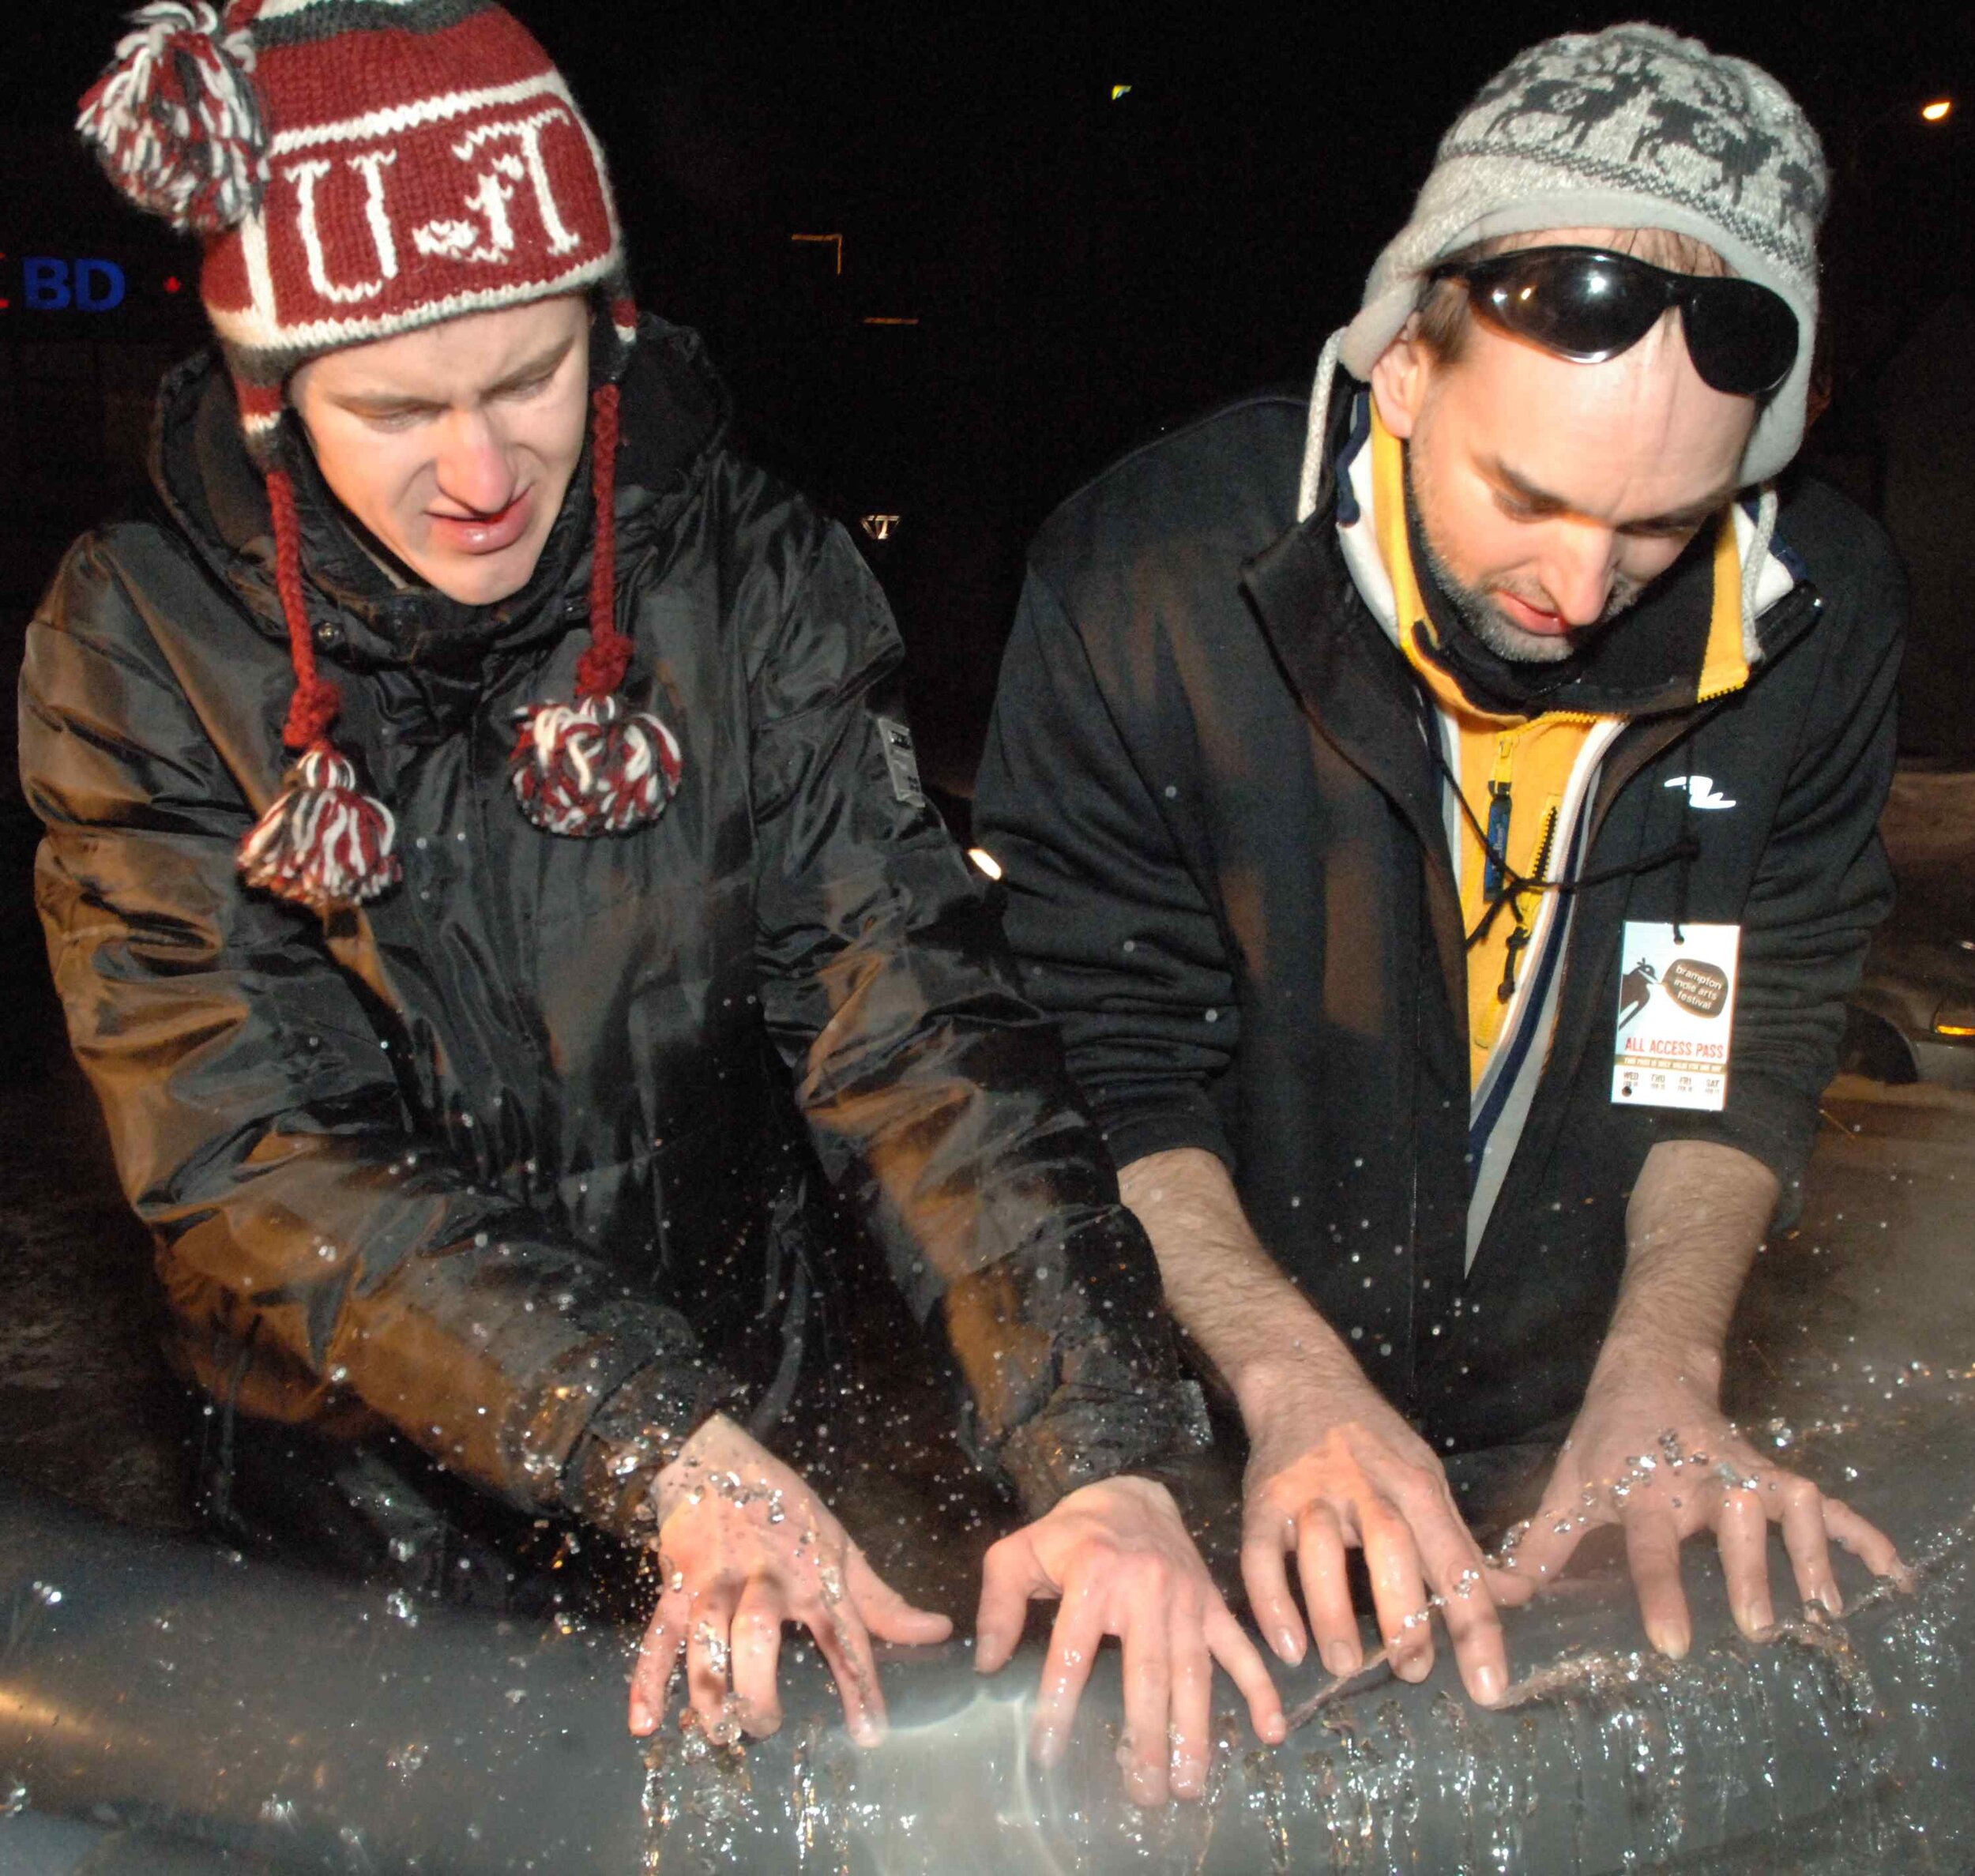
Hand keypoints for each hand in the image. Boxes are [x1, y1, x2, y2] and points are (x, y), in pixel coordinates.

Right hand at [626, 1414, 951, 1745]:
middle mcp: (764, 1581)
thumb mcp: (840, 1547)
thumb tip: (938, 1632)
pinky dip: (647, 1680)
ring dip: (708, 1689)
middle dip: (758, 1688)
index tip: (870, 1734)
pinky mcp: (674, 1586)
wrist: (715, 1460)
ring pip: (705, 1637)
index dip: (860, 1685)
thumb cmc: (787, 1510)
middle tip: (765, 1726)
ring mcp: (715, 1583)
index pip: (843, 1636)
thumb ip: (882, 1601)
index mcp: (814, 1575)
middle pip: (758, 1636)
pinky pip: (658, 1636)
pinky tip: (646, 1724)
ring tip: (718, 1731)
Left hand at [974, 1475, 1283, 1806]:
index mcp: (1092, 1575)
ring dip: (1193, 1731)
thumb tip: (987, 1664)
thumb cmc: (1070, 1532)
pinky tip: (1270, 1730)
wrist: (1131, 1491)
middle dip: (1145, 1737)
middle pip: (1146, 1672)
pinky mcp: (1212, 1602)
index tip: (1048, 1753)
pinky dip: (1259, 1689)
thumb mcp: (1019, 1553)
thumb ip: (998, 1605)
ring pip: (1192, 1671)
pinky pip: (1239, 1648)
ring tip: (1187, 1785)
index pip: (1072, 1650)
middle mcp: (1144, 1588)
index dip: (1058, 1703)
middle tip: (1141, 1792)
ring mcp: (1186, 1598)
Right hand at [1239, 1363, 1510, 1704]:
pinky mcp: (1263, 1500)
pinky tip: (1288, 1646)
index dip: (1475, 1626)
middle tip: (1413, 1671)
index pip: (1454, 1560)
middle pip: (1391, 1547)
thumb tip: (1515, 1596)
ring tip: (1344, 1666)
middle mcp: (1364, 1484)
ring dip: (1333, 1613)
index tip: (1490, 1688)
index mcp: (1415, 1483)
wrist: (1301, 1379)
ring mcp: (1309, 1491)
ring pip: (1321, 1552)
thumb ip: (1460, 1543)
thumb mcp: (1426, 1476)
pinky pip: (1262, 1555)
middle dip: (1404, 1614)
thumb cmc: (1373, 1439)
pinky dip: (1272, 1602)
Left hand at [1499, 1350, 1907, 1653]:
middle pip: (1732, 1520)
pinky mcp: (1779, 1475)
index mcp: (1646, 1488)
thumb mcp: (1570, 1487)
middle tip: (1757, 1628)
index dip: (1661, 1593)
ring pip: (1787, 1505)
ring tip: (1825, 1610)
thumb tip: (1506, 1597)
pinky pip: (1829, 1505)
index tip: (1672, 1643)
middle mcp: (1703, 1479)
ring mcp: (1748, 1474)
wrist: (1649, 1373)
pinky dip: (1861, 1535)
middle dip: (1747, 1570)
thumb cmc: (1607, 1442)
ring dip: (1809, 1552)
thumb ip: (1543, 1546)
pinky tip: (1890, 1573)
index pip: (1651, 1546)